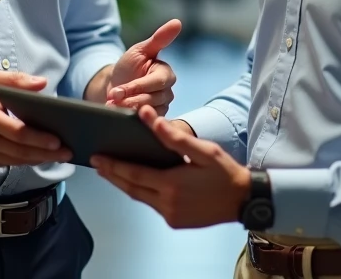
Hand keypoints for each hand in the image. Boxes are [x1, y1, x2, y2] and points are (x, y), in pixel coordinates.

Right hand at [0, 70, 72, 167]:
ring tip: (57, 156)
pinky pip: (3, 163)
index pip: (18, 133)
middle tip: (67, 153)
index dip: (39, 140)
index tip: (58, 141)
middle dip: (46, 154)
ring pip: (13, 161)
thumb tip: (42, 83)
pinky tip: (35, 156)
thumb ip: (16, 81)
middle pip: (19, 152)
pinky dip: (21, 160)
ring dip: (36, 160)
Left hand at [91, 106, 250, 228]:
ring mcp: (171, 215)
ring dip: (124, 184)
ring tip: (110, 171)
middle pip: (131, 188)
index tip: (97, 157)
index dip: (113, 166)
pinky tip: (136, 183)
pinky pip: (152, 205)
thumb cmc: (224, 172)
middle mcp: (167, 203)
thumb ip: (175, 137)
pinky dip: (141, 193)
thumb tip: (152, 120)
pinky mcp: (175, 221)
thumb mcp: (203, 150)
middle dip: (112, 175)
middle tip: (96, 163)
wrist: (244, 200)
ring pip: (140, 198)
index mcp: (172, 184)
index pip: (133, 174)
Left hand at [107, 19, 181, 114]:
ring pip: (148, 112)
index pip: (156, 82)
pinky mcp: (153, 121)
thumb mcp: (140, 51)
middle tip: (111, 101)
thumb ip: (159, 39)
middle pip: (152, 99)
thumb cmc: (128, 67)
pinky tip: (117, 115)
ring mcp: (161, 107)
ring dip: (127, 110)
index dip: (137, 87)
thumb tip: (178, 22)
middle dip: (129, 100)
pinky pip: (145, 123)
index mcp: (166, 74)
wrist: (114, 87)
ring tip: (111, 107)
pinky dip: (130, 119)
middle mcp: (167, 92)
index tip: (118, 91)